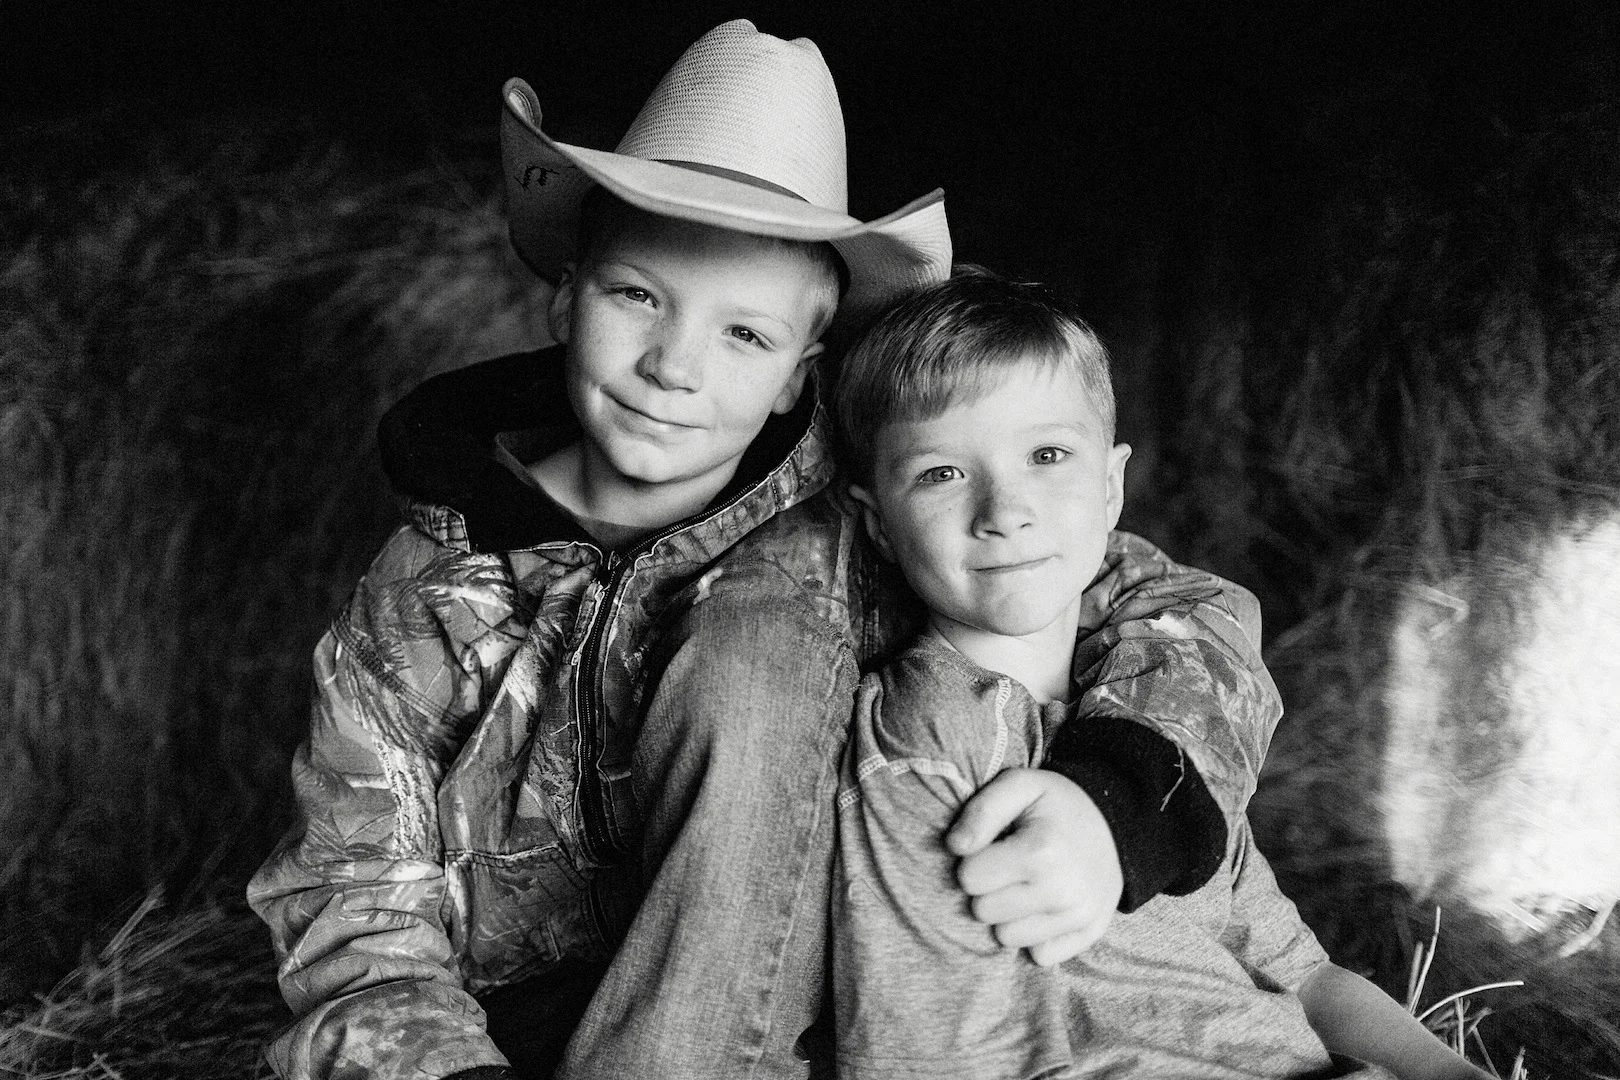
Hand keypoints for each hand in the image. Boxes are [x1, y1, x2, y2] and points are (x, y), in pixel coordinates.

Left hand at [945, 767, 1122, 965]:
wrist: (1117, 822)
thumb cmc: (1056, 803)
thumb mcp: (1018, 785)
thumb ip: (980, 811)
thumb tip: (955, 846)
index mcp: (1039, 851)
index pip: (968, 878)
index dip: (975, 860)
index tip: (994, 847)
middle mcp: (1061, 891)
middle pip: (983, 912)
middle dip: (989, 889)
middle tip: (1010, 866)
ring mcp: (1077, 917)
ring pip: (1006, 938)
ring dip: (1009, 914)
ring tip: (1027, 884)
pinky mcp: (1089, 934)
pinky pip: (1039, 955)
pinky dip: (1036, 935)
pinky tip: (1044, 906)